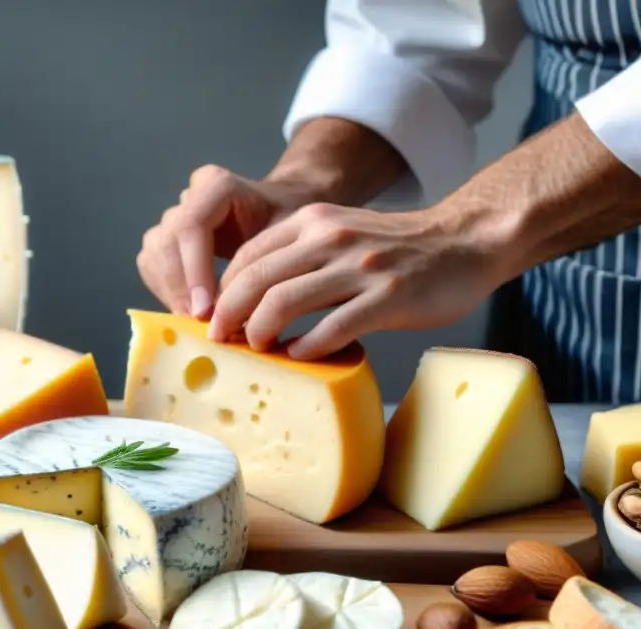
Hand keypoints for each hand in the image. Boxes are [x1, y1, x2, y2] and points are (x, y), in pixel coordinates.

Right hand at [135, 164, 312, 318]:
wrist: (282, 209)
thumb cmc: (290, 222)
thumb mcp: (290, 235)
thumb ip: (264, 265)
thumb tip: (238, 314)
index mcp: (217, 185)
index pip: (191, 227)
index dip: (193, 272)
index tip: (206, 311)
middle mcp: (190, 195)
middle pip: (167, 242)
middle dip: (180, 288)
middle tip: (199, 323)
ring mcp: (175, 214)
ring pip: (154, 254)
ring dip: (169, 292)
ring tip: (195, 321)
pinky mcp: (166, 235)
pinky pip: (151, 264)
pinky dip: (164, 291)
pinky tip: (187, 310)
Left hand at [207, 202, 507, 359]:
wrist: (465, 242)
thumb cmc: (397, 249)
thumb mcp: (340, 234)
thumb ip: (300, 257)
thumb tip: (250, 302)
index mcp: (312, 222)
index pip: (247, 257)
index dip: (222, 292)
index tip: (214, 320)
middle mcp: (330, 239)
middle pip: (255, 280)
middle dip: (228, 316)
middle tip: (220, 343)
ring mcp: (359, 267)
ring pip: (284, 302)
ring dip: (260, 333)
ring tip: (258, 350)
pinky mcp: (387, 297)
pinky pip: (332, 327)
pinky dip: (307, 347)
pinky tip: (299, 357)